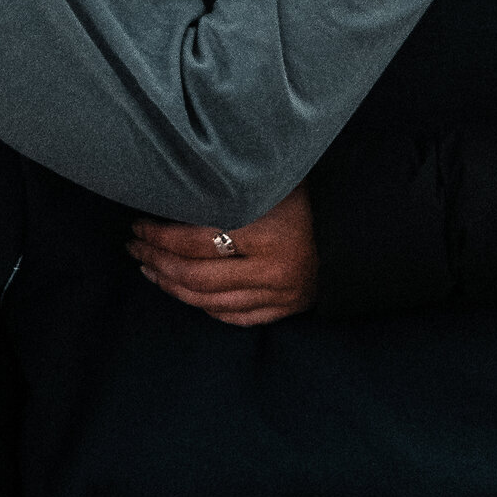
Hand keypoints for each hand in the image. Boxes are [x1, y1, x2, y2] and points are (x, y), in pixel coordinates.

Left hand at [130, 186, 319, 326]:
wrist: (361, 225)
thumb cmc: (311, 194)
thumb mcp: (273, 180)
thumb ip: (232, 188)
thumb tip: (176, 185)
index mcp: (267, 231)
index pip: (195, 240)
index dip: (159, 235)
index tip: (138, 226)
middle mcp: (271, 268)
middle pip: (195, 275)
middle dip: (157, 262)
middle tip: (135, 248)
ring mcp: (279, 294)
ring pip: (208, 301)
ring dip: (172, 286)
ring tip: (150, 270)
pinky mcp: (286, 309)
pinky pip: (234, 316)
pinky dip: (205, 307)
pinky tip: (185, 293)